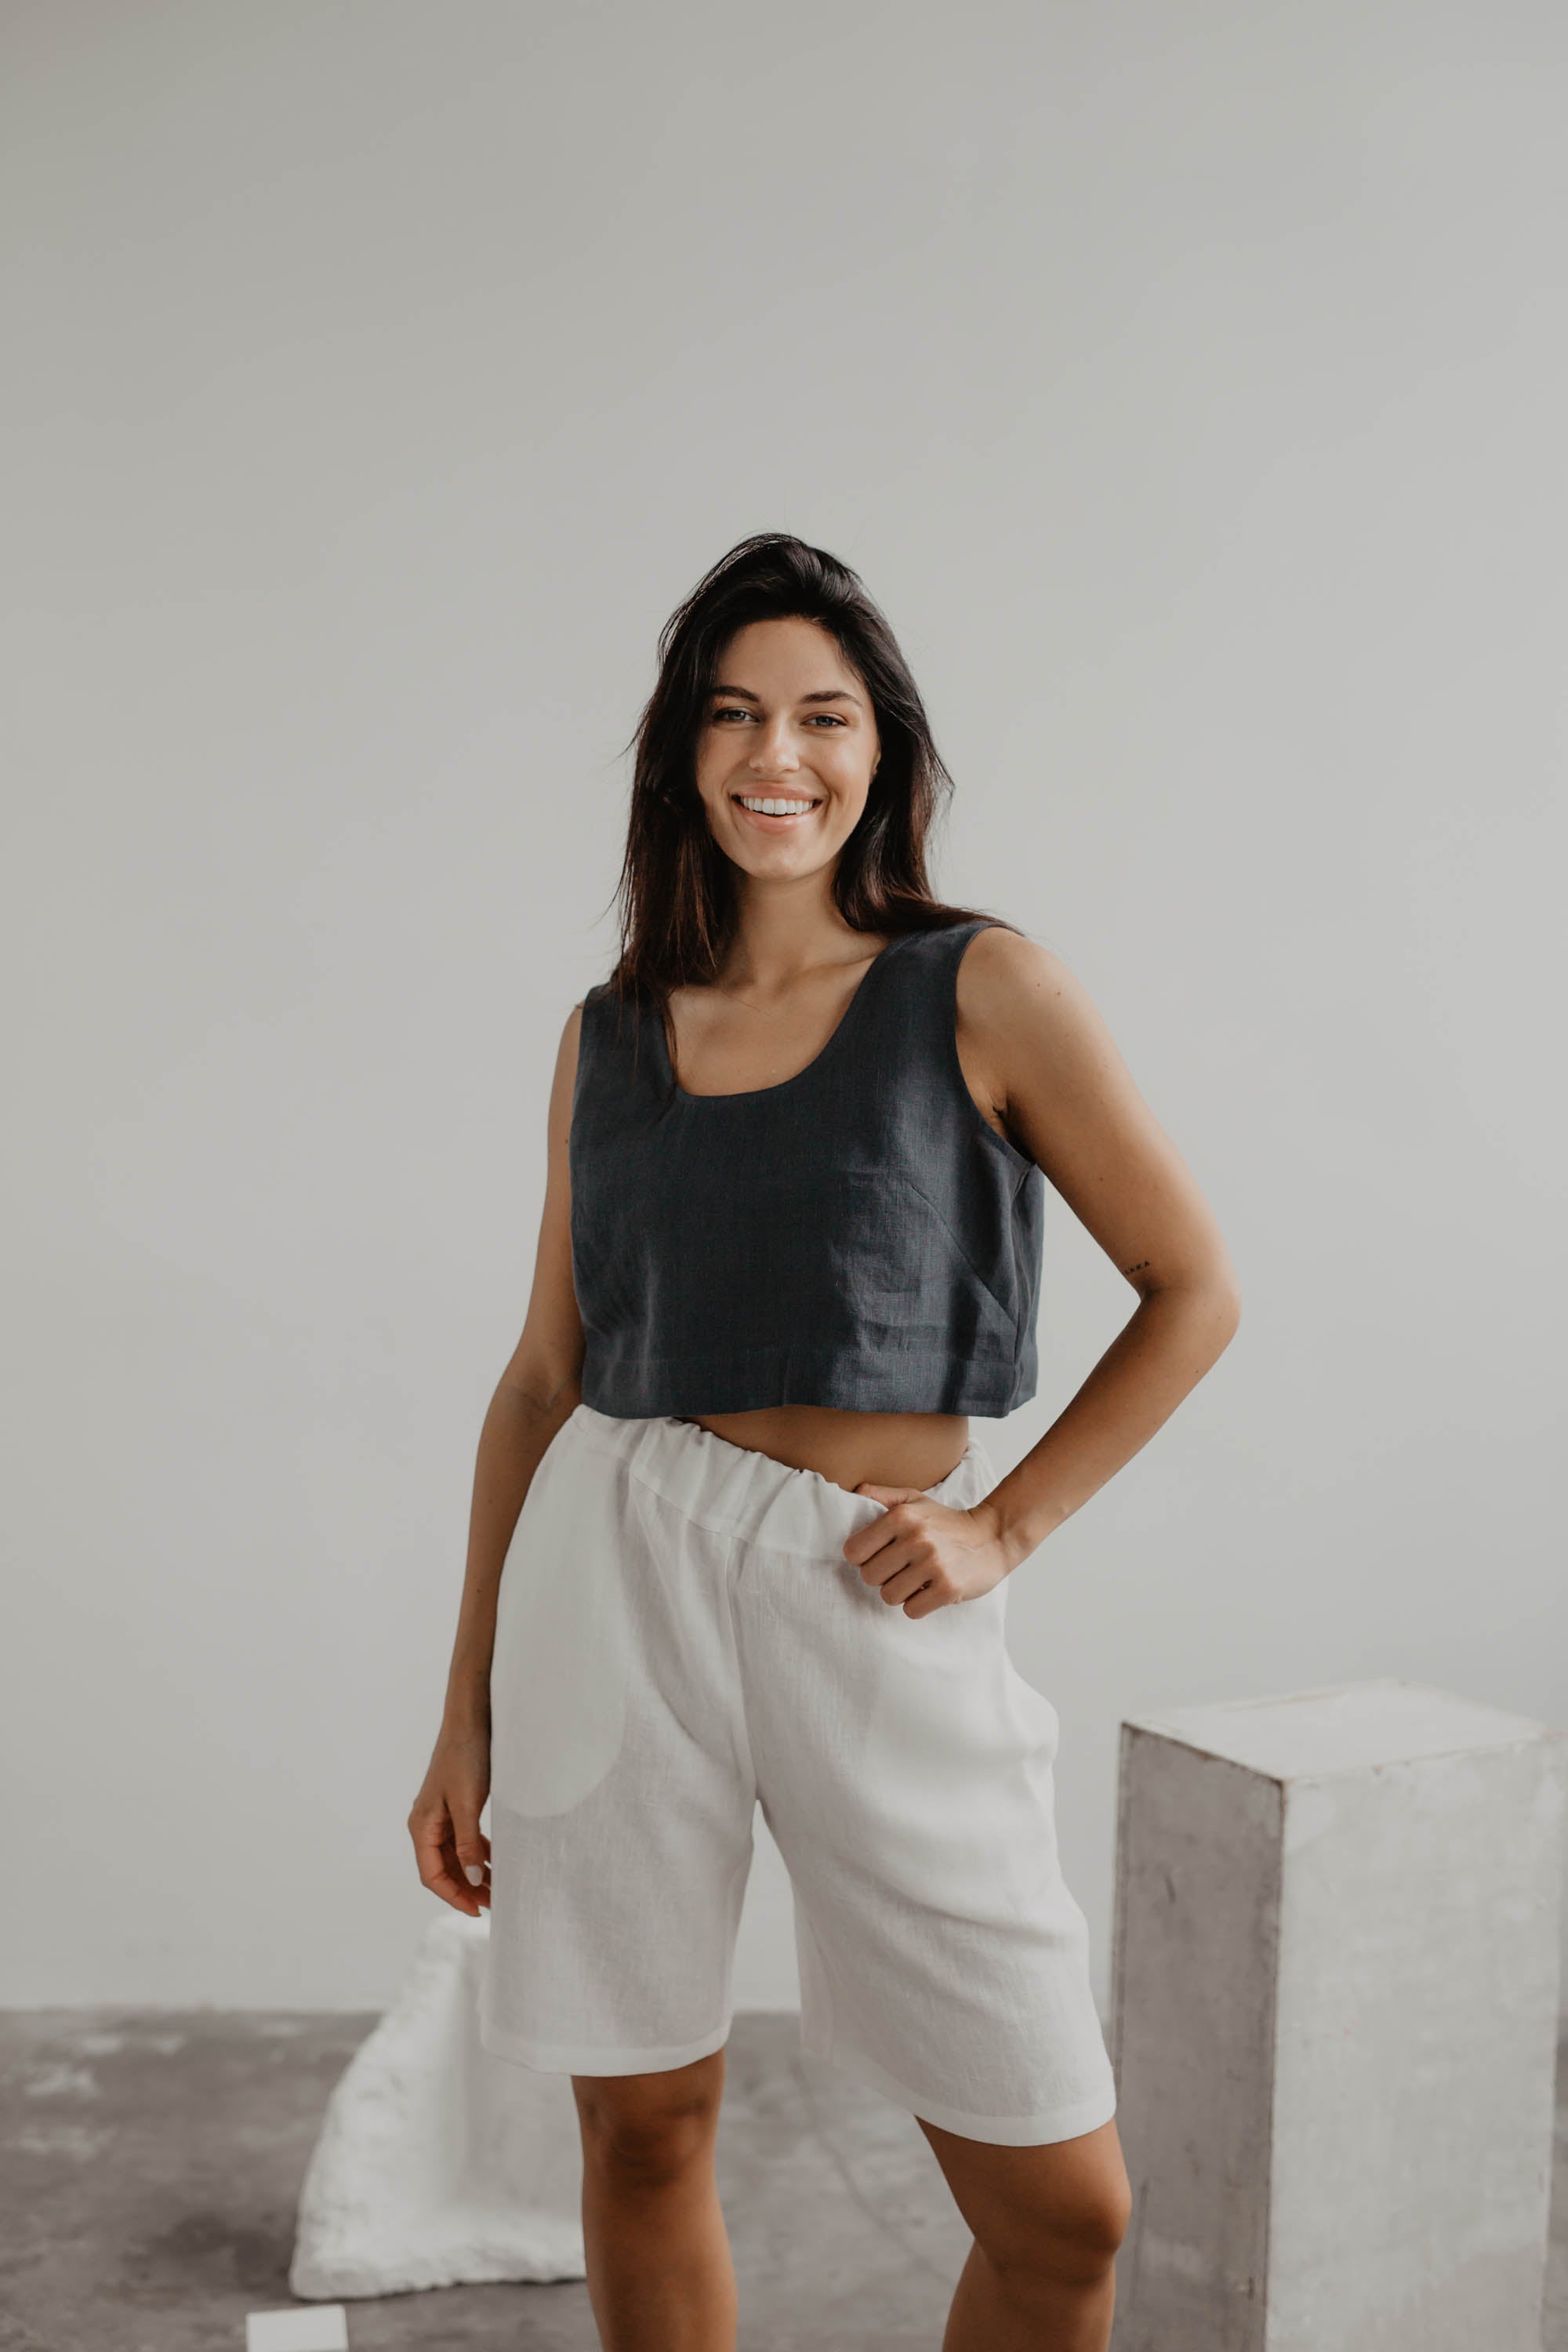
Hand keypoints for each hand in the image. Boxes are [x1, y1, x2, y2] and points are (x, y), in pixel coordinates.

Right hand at [407, 1725, 491, 1915]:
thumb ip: (468, 1844)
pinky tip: (495, 1862)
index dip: (453, 1896)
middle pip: (444, 1869)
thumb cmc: (465, 1757)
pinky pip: (464, 1840)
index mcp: (422, 1826)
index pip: (432, 1875)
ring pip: (456, 1856)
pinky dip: (478, 1854)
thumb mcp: (467, 1804)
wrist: (471, 1719)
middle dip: (466, 1889)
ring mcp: (441, 1815)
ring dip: (474, 1873)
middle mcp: (427, 1824)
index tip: (478, 1910)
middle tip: (495, 1903)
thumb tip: (469, 1881)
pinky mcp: (456, 1805)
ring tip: (499, 1888)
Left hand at [842, 1487, 1013, 1618]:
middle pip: (869, 1577)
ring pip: (888, 1596)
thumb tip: (853, 1492)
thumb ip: (880, 1495)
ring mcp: (933, 1564)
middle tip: (902, 1568)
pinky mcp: (948, 1589)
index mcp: (901, 1516)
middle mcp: (916, 1538)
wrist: (993, 1537)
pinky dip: (918, 1605)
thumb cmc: (945, 1521)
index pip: (854, 1551)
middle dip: (883, 1576)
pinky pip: (911, 1611)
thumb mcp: (914, 1499)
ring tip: (917, 1579)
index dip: (864, 1557)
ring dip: (901, 1592)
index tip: (881, 1555)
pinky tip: (930, 1590)